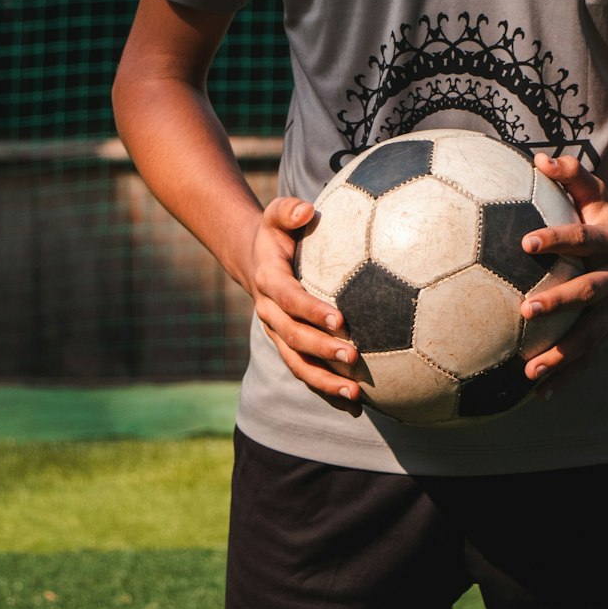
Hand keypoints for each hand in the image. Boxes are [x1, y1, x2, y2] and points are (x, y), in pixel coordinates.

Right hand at [246, 196, 362, 412]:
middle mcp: (269, 313)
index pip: (290, 300)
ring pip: (297, 363)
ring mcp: (277, 334)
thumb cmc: (276, 233)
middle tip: (353, 356)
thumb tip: (307, 209)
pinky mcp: (286, 346)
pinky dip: (324, 386)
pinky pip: (303, 370)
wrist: (254, 259)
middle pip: (294, 338)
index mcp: (269, 282)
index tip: (340, 319)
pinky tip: (352, 399)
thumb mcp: (274, 214)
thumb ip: (288, 210)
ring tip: (353, 393)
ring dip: (324, 380)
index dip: (312, 311)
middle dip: (322, 350)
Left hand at [519, 155, 607, 387]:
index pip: (581, 238)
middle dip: (559, 303)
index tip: (526, 242)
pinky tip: (540, 394)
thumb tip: (538, 159)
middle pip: (588, 292)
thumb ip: (571, 175)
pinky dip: (568, 376)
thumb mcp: (597, 194)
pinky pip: (590, 356)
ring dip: (563, 354)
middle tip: (524, 311)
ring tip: (530, 371)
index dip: (556, 239)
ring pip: (591, 335)